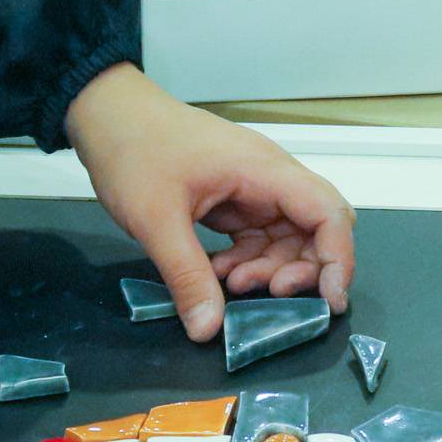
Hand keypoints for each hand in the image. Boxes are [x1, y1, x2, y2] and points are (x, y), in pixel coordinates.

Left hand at [64, 63, 354, 341]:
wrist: (102, 111)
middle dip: (302, 269)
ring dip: (268, 268)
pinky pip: (255, 236)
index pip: (328, 213)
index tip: (328, 300)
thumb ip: (187, 275)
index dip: (338, 260)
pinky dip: (244, 260)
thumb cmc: (132, 148)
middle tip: (268, 296)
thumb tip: (208, 330)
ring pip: (284, 237)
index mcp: (262, 169)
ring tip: (229, 286)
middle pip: (313, 229)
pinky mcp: (230, 198)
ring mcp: (248, 186)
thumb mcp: (155, 219)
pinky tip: (215, 275)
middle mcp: (266, 176)